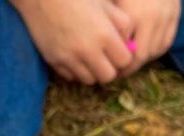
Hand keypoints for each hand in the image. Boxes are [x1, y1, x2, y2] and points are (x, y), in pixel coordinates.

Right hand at [12, 0, 133, 84]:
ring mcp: (69, 58)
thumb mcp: (106, 4)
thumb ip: (122, 25)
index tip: (118, 51)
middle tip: (105, 58)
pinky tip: (74, 56)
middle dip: (109, 68)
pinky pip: (70, 77)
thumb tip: (129, 44)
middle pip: (108, 76)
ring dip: (92, 71)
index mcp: (104, 35)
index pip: (125, 62)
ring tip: (89, 57)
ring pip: (89, 80)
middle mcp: (87, 50)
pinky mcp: (54, 61)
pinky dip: (75, 70)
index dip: (123, 57)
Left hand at [114, 0, 180, 76]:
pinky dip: (155, 51)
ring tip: (130, 63)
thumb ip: (110, 21)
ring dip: (143, 60)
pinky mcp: (175, 17)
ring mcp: (166, 19)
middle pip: (141, 57)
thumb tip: (99, 42)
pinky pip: (166, 43)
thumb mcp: (112, 1)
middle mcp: (152, 20)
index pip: (126, 53)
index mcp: (134, 16)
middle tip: (117, 73)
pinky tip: (145, 51)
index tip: (108, 69)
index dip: (117, 65)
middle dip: (129, 68)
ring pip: (155, 52)